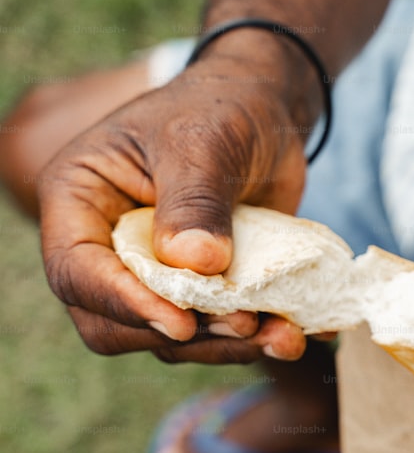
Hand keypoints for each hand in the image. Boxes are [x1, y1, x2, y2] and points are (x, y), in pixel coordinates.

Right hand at [39, 55, 310, 362]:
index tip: (179, 322)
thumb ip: (194, 202)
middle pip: (117, 324)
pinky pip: (216, 332)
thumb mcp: (203, 143)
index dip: (123, 304)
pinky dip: (256, 340)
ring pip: (171, 338)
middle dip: (181, 335)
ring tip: (284, 335)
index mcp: (81, 202)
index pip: (78, 272)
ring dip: (225, 345)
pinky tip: (296, 335)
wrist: (267, 112)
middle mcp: (108, 248)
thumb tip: (194, 265)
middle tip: (245, 325)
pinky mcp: (202, 290)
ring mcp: (155, 275)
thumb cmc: (220, 108)